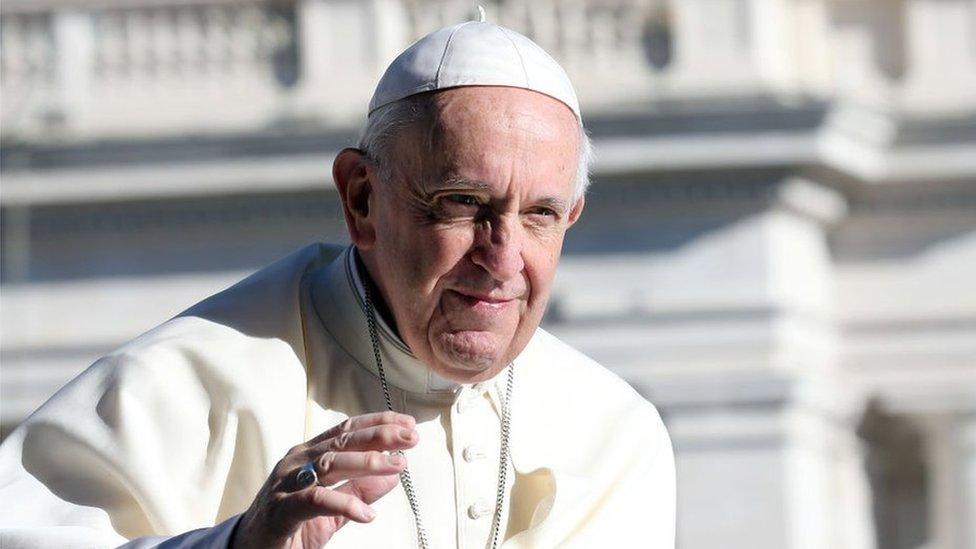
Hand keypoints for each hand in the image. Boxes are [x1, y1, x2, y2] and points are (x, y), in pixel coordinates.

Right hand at [232, 411, 417, 547]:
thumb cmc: (290, 524)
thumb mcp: (332, 506)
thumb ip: (360, 489)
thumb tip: (394, 474)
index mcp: (308, 455)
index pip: (346, 431)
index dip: (378, 423)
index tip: (408, 424)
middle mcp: (296, 462)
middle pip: (342, 442)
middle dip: (379, 437)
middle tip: (410, 439)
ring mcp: (285, 484)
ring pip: (329, 464)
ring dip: (366, 463)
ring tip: (395, 467)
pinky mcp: (281, 510)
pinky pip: (315, 501)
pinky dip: (344, 504)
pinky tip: (367, 514)